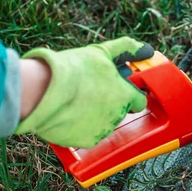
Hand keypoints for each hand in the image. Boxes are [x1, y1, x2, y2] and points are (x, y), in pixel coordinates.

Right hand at [15, 37, 153, 147]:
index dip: (129, 94)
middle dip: (110, 102)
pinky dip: (80, 127)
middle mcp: (117, 116)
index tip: (119, 89)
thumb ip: (128, 49)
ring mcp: (102, 131)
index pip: (139, 101)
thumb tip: (147, 51)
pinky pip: (87, 134)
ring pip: (103, 123)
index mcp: (125, 96)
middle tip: (92, 90)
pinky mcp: (85, 142)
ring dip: (95, 115)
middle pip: (119, 111)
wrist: (44, 92)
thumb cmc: (74, 69)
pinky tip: (69, 114)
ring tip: (77, 100)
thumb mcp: (103, 52)